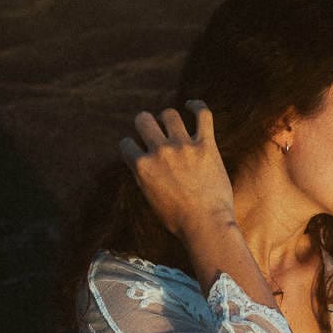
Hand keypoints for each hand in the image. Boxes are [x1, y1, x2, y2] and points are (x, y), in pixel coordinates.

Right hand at [119, 100, 235, 236]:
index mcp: (141, 167)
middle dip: (146, 124)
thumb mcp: (151, 200)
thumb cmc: (179, 221)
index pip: (126, 144)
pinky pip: (202, 114)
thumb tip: (143, 164)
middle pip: (144, 119)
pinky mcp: (206, 145)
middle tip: (153, 132)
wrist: (206, 226)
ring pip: (169, 114)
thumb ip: (145, 177)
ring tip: (173, 125)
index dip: (132, 147)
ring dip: (169, 119)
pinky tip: (191, 107)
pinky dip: (196, 106)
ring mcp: (183, 146)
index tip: (139, 151)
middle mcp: (159, 152)